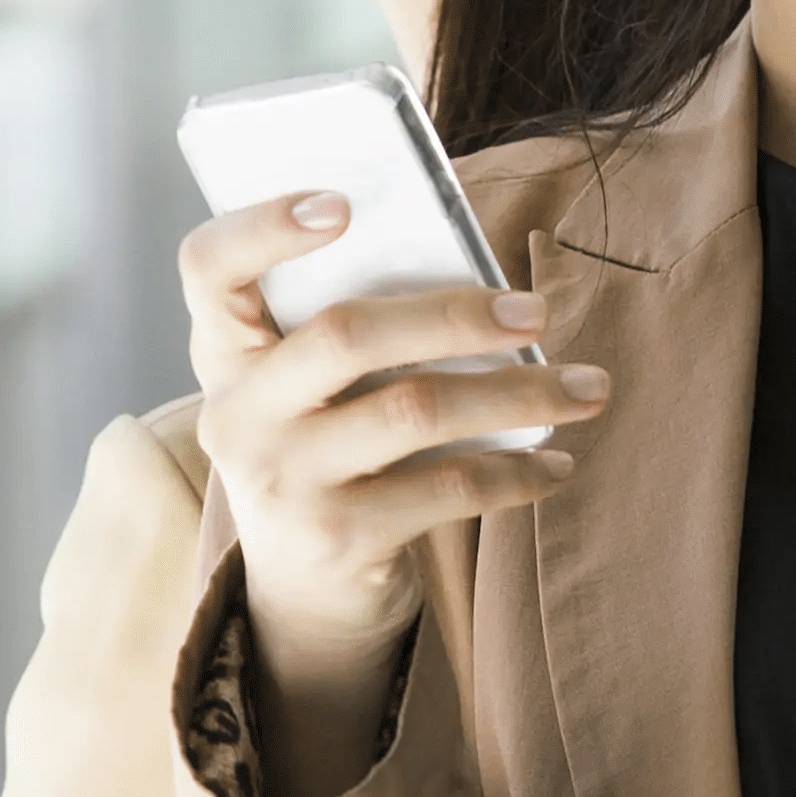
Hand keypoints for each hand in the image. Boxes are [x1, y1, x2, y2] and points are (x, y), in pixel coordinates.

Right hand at [181, 196, 606, 796]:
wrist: (301, 593)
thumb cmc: (328, 449)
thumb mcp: (310, 389)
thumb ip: (354, 330)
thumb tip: (484, 287)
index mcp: (225, 352)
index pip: (209, 267)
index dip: (263, 226)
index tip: (342, 203)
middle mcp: (238, 413)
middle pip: (345, 334)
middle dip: (455, 315)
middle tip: (535, 310)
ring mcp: (283, 479)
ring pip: (414, 410)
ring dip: (517, 393)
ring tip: (586, 388)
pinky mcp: (338, 538)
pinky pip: (448, 487)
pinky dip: (517, 473)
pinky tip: (554, 463)